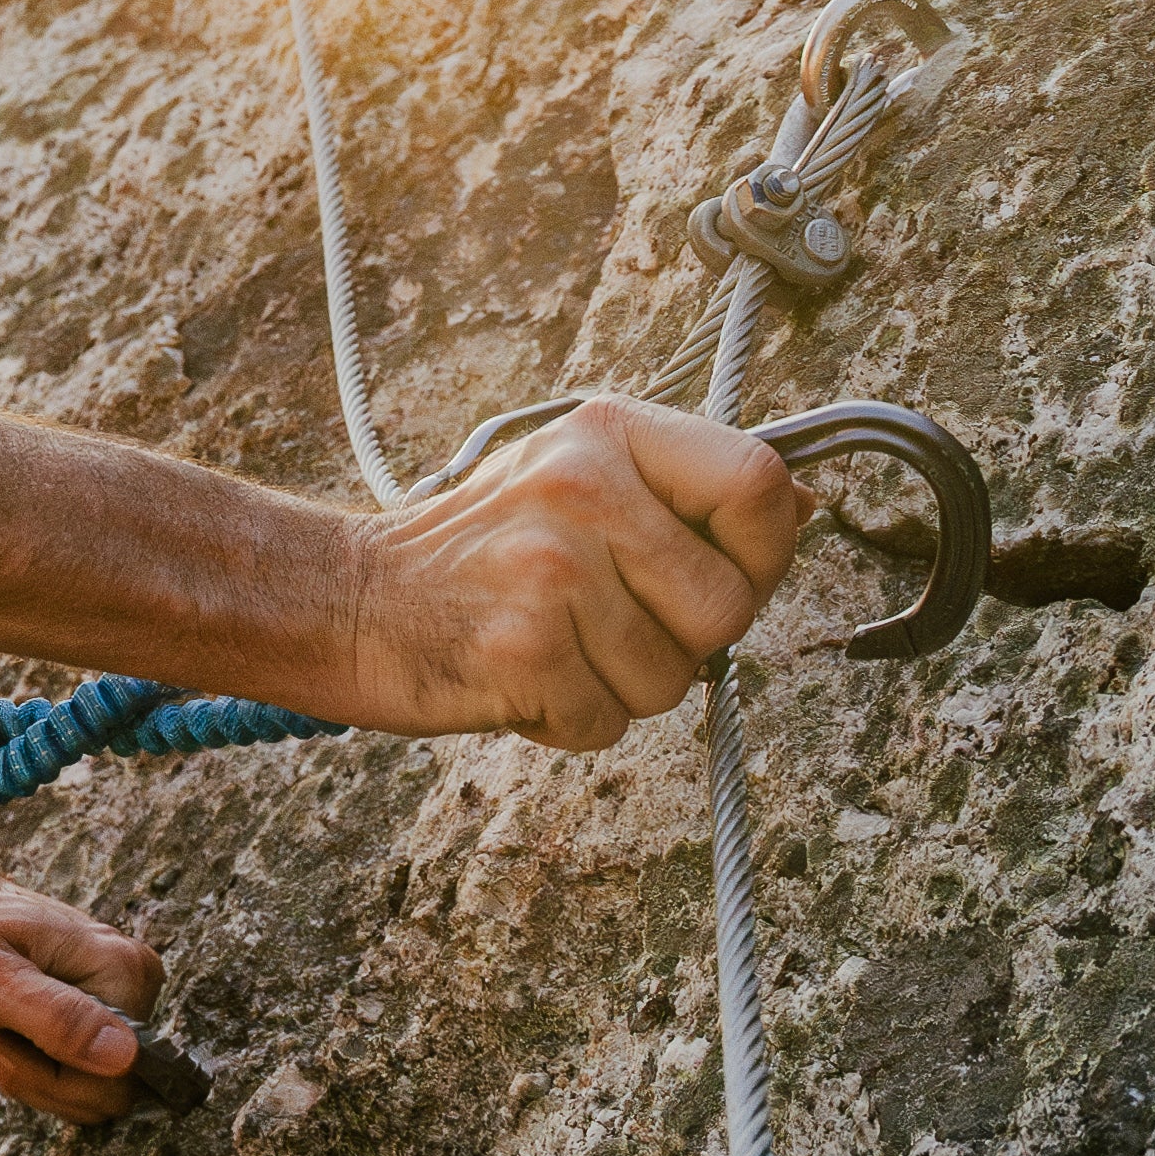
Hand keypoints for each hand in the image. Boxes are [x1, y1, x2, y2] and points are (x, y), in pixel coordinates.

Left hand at [0, 811, 165, 1121]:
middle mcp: (135, 982)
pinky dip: (30, 1065)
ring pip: (86, 1089)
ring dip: (29, 1071)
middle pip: (106, 1092)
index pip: (117, 1081)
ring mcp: (118, 997)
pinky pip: (73, 1074)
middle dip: (37, 1075)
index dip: (52, 1075)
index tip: (5, 1028)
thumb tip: (125, 1057)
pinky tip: (4, 1026)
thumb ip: (56, 1019)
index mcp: (124, 970)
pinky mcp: (96, 1010)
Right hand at [343, 396, 805, 749]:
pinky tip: (522, 678)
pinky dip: (569, 722)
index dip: (761, 551)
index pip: (758, 484)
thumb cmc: (476, 552)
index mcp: (608, 433)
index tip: (714, 574)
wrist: (349, 601)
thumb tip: (806, 503)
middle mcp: (583, 486)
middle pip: (728, 606)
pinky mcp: (523, 648)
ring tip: (555, 646)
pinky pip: (608, 722)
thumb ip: (685, 492)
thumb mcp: (578, 479)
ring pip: (673, 679)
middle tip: (609, 624)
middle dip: (683, 643)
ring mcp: (553, 568)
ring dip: (621, 689)